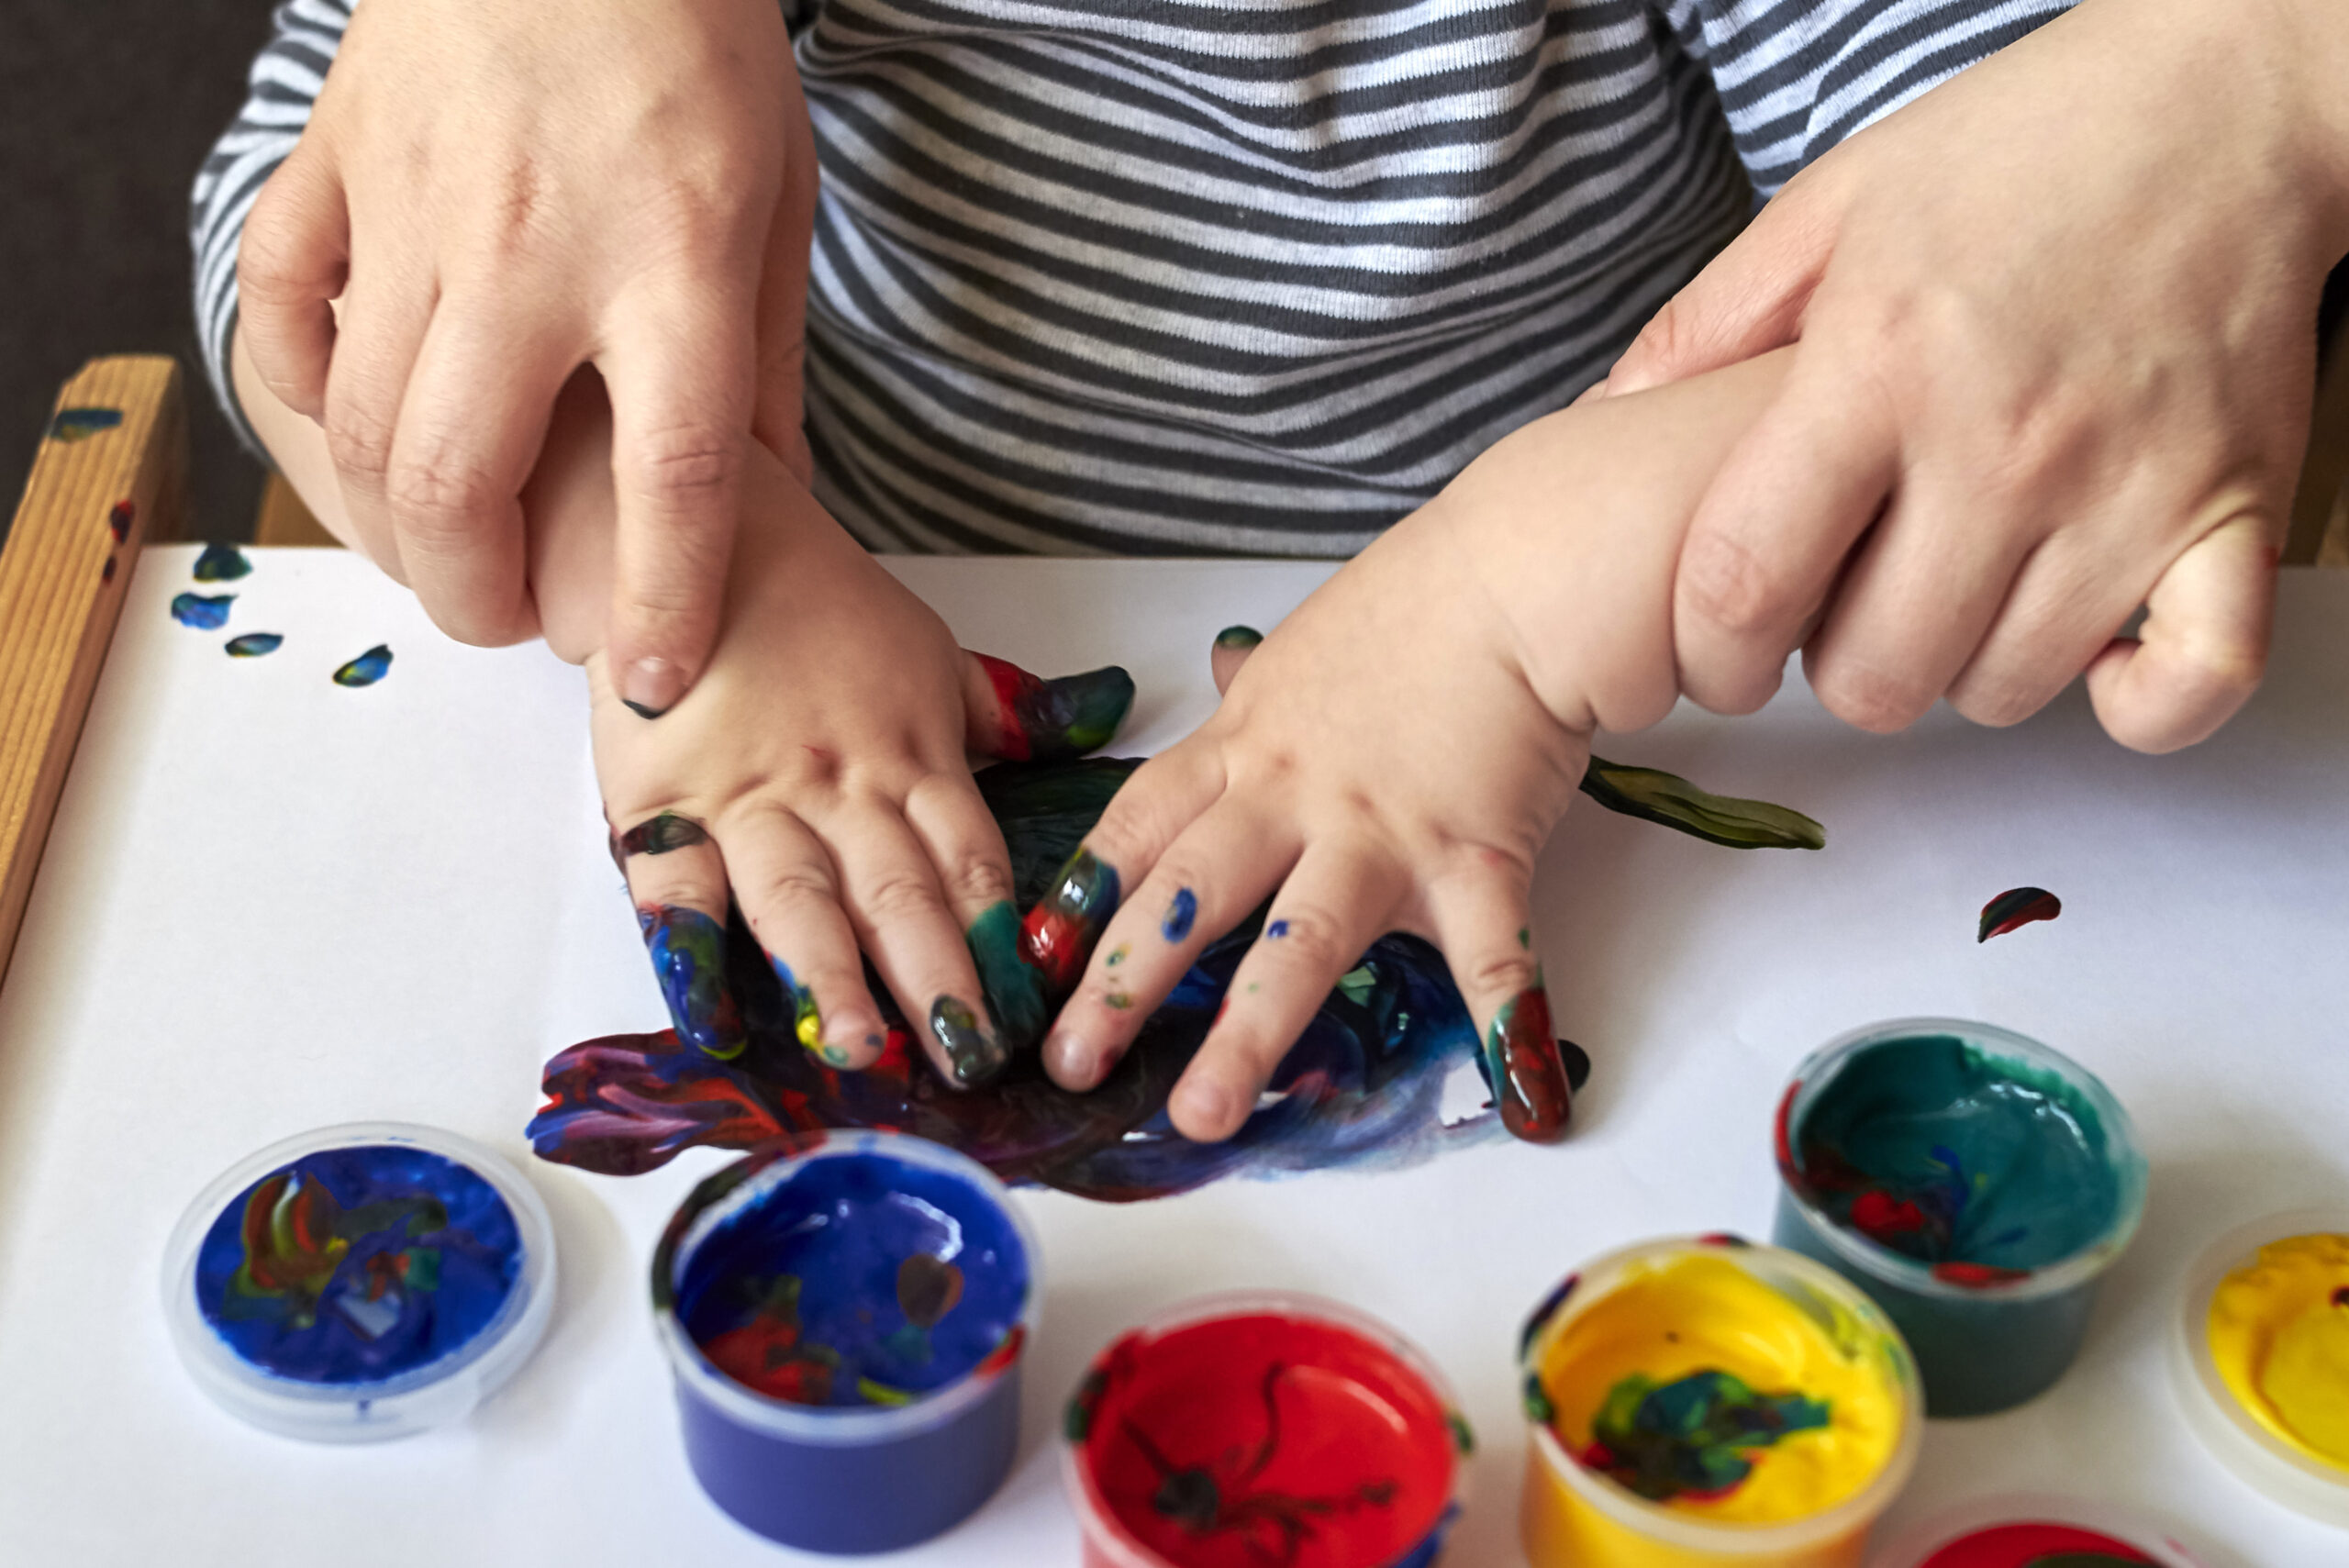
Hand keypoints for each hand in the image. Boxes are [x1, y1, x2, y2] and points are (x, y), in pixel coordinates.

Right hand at [239, 0, 814, 717]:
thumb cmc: (696, 47)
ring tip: (448, 555)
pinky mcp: (336, 163)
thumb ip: (770, 364)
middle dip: (477, 596)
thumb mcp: (779, 201)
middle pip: (464, 480)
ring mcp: (418, 205)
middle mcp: (536, 248)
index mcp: (678, 260)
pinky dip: (298, 392)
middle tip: (511, 619)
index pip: (676, 477)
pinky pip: (280, 309)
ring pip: (359, 425)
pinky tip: (354, 424)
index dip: (660, 603)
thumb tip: (781, 508)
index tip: (646, 680)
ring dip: (392, 529)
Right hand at [584, 460, 1133, 1087]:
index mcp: (912, 756)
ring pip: (798, 894)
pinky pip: (676, 884)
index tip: (1033, 1013)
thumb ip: (1001, 712)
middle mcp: (838, 784)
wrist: (685, 534)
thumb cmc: (811, 602)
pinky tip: (711, 1017)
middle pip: (898, 890)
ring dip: (829, 974)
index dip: (1001, 938)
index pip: (971, 858)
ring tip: (860, 1048)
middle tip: (968, 1056)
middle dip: (936, 979)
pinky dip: (690, 949)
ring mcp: (749, 795)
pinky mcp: (661, 801)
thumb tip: (1101, 715)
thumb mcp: (925, 649)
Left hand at [1023, 506, 1598, 1143]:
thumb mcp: (1302, 648)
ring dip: (1247, 1036)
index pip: (1136, 832)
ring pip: (1300, 942)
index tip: (1029, 968)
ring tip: (1203, 1119)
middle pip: (1188, 896)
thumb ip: (1256, 693)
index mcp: (1243, 748)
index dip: (1078, 903)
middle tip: (1068, 1065)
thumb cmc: (1413, 611)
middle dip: (1120, 986)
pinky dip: (1506, 1027)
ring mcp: (1379, 833)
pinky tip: (1517, 1100)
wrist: (1516, 579)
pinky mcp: (1475, 856)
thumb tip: (1220, 673)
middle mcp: (1293, 798)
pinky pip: (1490, 954)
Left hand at [1601, 0, 2348, 753]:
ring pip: (2001, 688)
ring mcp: (2126, 487)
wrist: (2227, 99)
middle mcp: (2000, 442)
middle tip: (1854, 602)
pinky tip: (2095, 648)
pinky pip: (2188, 686)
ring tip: (1962, 589)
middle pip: (1875, 674)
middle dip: (1838, 665)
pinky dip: (2136, 700)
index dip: (1714, 649)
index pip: (1746, 583)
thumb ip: (1707, 325)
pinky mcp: (2235, 511)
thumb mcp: (1832, 208)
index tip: (1723, 648)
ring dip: (1964, 668)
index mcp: (1876, 367)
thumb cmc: (2020, 151)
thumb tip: (1602, 417)